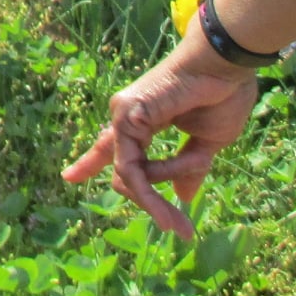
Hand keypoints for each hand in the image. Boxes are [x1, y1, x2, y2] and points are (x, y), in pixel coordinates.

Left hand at [61, 31, 260, 239]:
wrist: (226, 67)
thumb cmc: (222, 97)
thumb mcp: (207, 145)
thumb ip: (188, 169)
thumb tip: (184, 197)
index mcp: (143, 122)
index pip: (112, 148)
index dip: (90, 162)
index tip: (68, 178)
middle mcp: (127, 117)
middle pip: (124, 172)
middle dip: (149, 204)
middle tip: (178, 229)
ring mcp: (124, 115)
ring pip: (128, 174)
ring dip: (153, 203)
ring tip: (179, 224)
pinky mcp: (128, 116)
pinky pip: (135, 165)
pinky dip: (156, 181)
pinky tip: (172, 195)